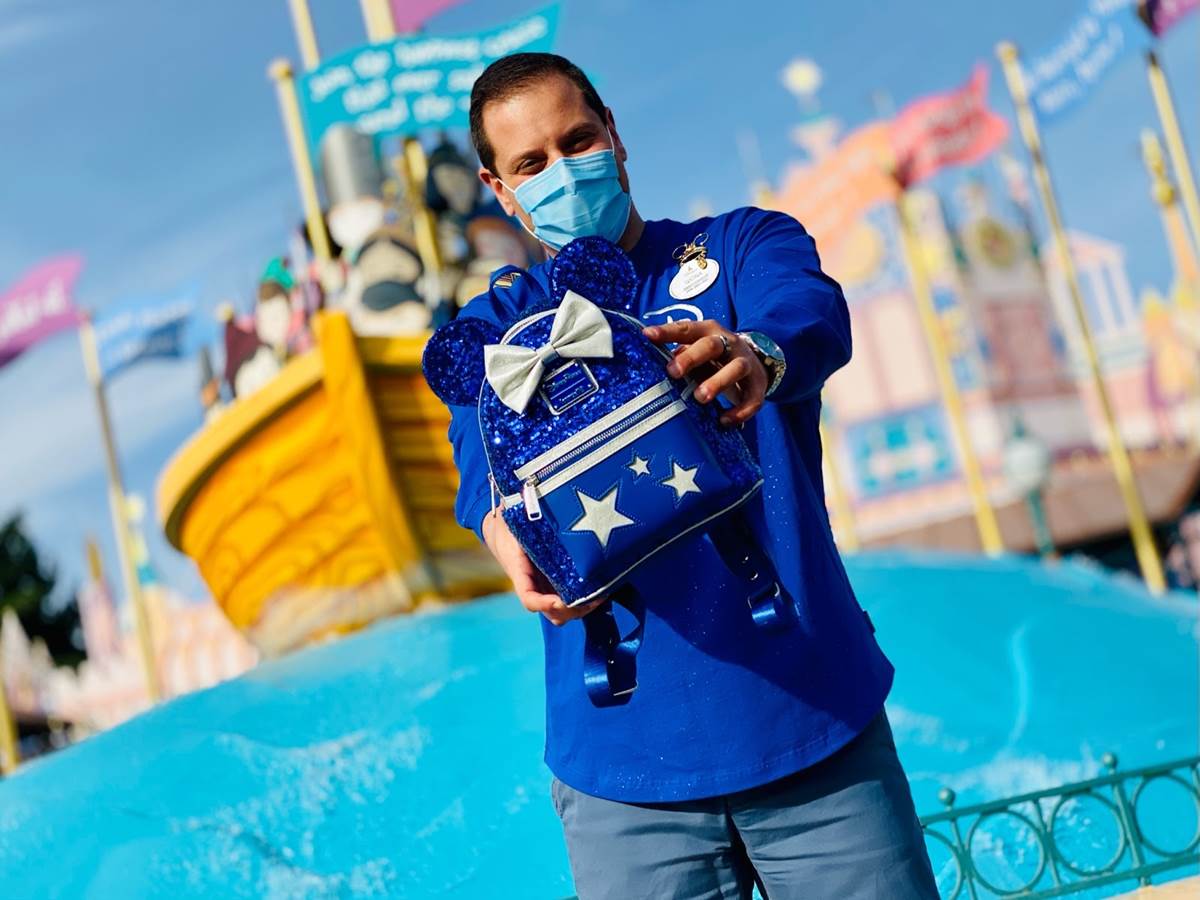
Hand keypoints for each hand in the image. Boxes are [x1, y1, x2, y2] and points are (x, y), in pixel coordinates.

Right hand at [482, 511, 603, 625]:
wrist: (499, 529)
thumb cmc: (508, 520)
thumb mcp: (514, 513)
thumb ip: (525, 507)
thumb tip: (536, 488)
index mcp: (518, 570)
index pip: (529, 598)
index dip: (544, 604)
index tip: (559, 601)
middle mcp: (532, 584)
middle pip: (553, 612)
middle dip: (572, 609)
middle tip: (594, 597)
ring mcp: (545, 587)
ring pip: (564, 611)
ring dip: (581, 608)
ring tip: (601, 594)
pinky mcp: (556, 584)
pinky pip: (570, 600)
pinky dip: (584, 600)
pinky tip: (602, 587)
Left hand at [642, 320, 767, 425]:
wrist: (755, 361)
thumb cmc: (713, 359)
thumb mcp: (696, 352)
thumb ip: (677, 358)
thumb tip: (647, 371)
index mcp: (708, 332)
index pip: (687, 329)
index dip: (668, 332)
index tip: (648, 335)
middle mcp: (728, 343)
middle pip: (711, 345)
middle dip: (691, 358)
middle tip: (673, 372)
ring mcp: (745, 362)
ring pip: (735, 368)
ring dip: (718, 382)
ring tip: (700, 397)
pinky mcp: (758, 384)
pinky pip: (752, 398)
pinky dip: (740, 411)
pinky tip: (724, 421)